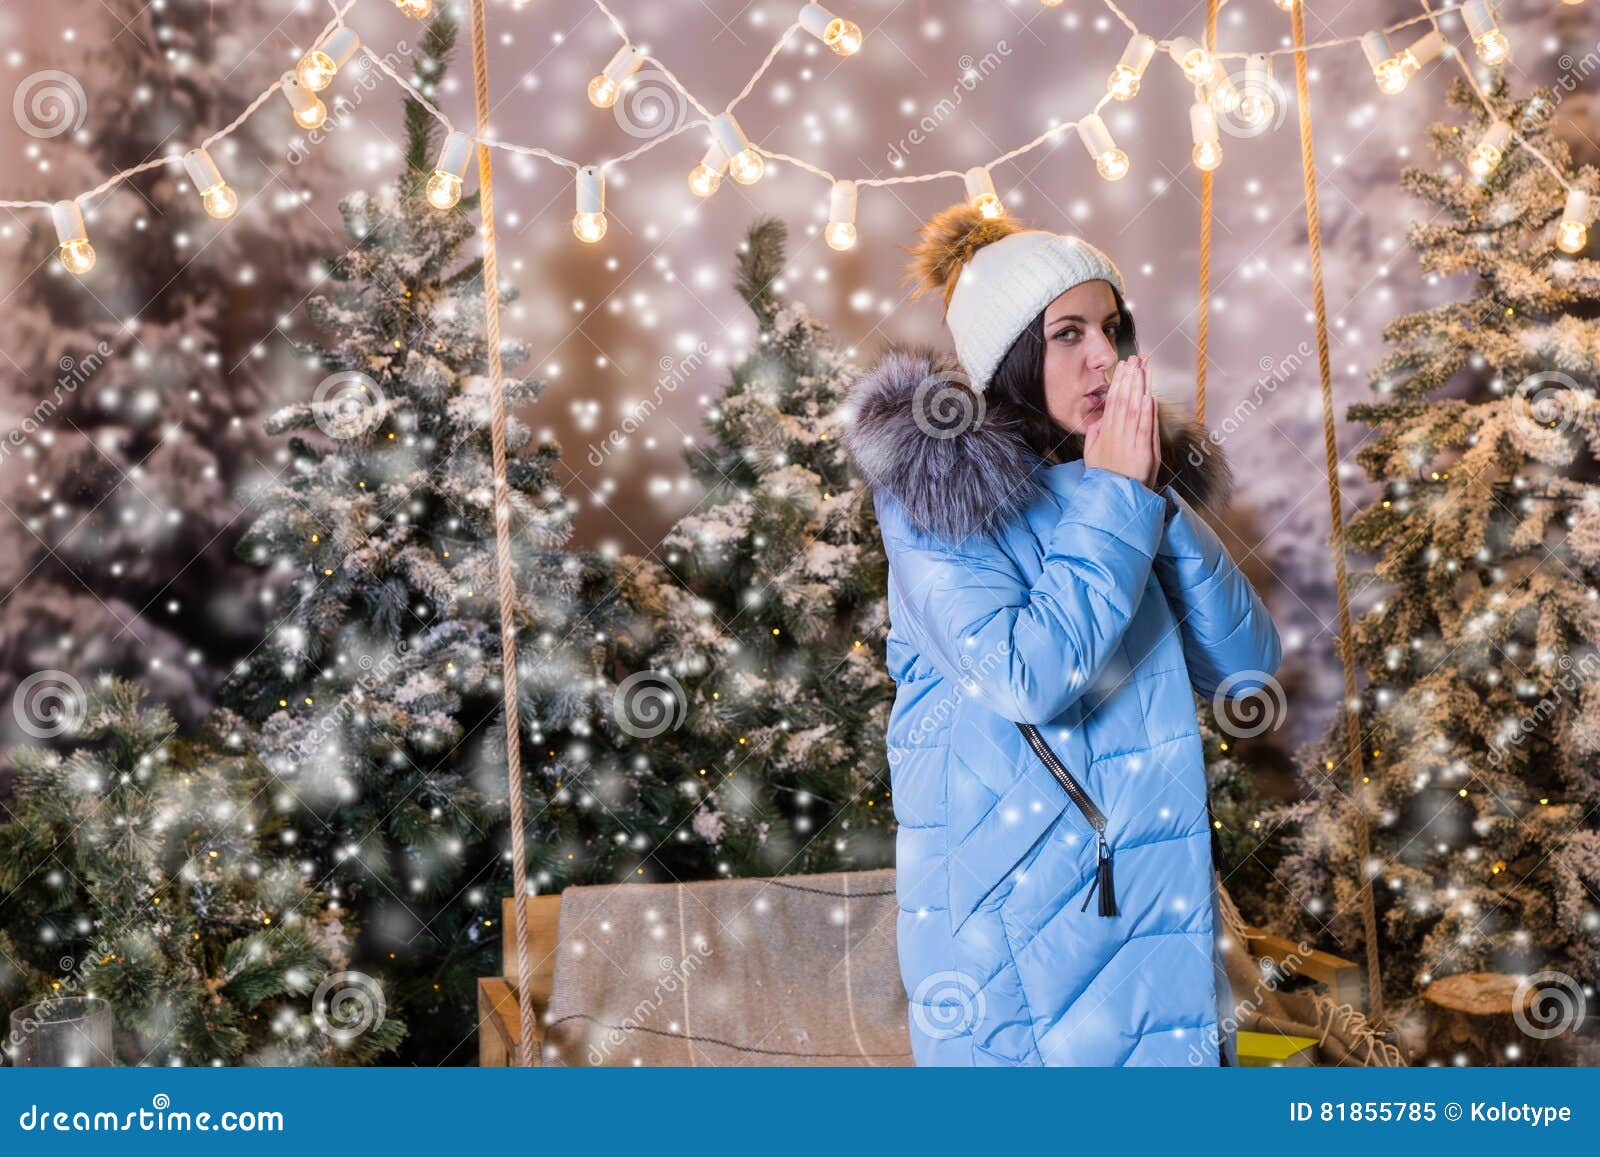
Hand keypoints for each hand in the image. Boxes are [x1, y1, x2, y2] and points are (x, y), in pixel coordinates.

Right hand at [1083, 356, 1157, 487]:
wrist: (1115, 499)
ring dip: (1139, 388)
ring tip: (1143, 369)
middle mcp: (1116, 436)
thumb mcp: (1092, 457)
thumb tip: (1098, 421)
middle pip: (1123, 401)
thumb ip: (1094, 437)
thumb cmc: (1106, 479)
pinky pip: (1144, 429)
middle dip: (1129, 379)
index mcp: (1105, 435)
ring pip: (1134, 411)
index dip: (1118, 383)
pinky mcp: (1142, 453)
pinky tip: (1148, 396)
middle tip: (1134, 359)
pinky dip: (1147, 412)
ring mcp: (1130, 444)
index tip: (1123, 368)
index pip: (1112, 403)